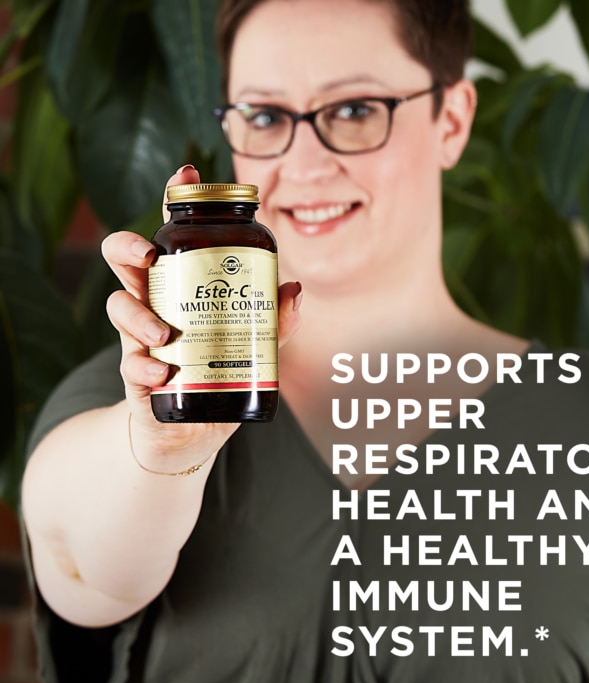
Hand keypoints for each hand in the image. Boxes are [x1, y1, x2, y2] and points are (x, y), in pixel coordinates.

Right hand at [102, 165, 301, 470]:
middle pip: (125, 259)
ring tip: (166, 335)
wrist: (197, 431)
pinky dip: (144, 367)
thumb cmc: (222, 371)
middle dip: (126, 247)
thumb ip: (276, 321)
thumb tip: (295, 290)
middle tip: (148, 256)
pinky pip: (129, 363)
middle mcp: (157, 303)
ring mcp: (141, 337)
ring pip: (119, 306)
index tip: (186, 172)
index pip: (175, 234)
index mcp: (184, 284)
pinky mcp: (135, 374)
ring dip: (138, 316)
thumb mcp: (257, 346)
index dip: (175, 200)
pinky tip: (163, 374)